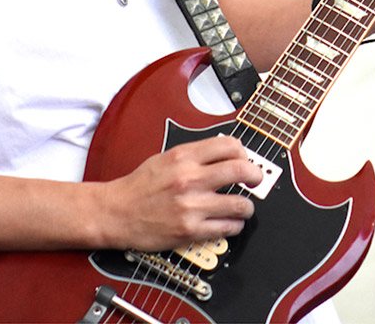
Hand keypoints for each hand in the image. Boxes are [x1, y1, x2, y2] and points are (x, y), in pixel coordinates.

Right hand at [99, 136, 261, 250]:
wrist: (118, 212)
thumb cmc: (140, 186)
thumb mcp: (166, 157)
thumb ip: (194, 154)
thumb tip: (222, 152)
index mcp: (184, 156)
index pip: (228, 145)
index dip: (243, 151)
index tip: (245, 159)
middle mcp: (190, 178)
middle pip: (239, 169)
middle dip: (255, 175)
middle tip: (256, 179)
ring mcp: (192, 205)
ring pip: (239, 203)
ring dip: (247, 206)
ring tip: (244, 206)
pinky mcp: (190, 230)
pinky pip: (226, 228)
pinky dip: (234, 226)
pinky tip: (229, 223)